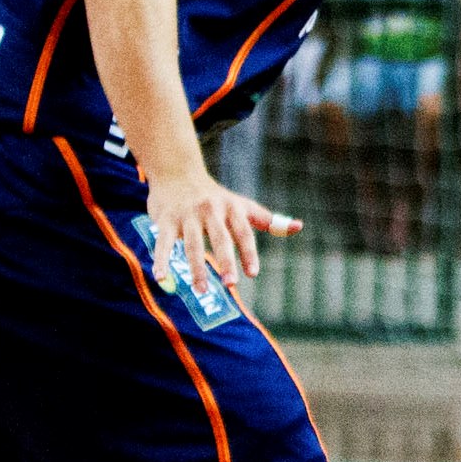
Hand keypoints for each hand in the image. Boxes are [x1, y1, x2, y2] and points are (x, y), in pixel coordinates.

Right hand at [145, 166, 301, 296]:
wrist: (177, 171)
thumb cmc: (215, 197)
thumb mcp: (242, 205)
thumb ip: (269, 220)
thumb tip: (298, 227)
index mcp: (232, 208)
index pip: (243, 232)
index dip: (249, 253)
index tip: (253, 273)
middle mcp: (210, 211)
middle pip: (220, 238)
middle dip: (225, 260)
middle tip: (231, 283)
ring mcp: (187, 215)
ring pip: (193, 244)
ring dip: (196, 268)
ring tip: (202, 290)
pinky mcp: (166, 220)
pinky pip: (163, 243)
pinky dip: (161, 261)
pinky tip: (161, 278)